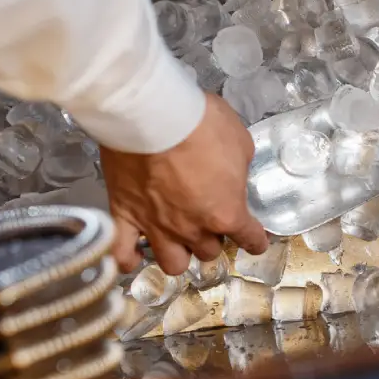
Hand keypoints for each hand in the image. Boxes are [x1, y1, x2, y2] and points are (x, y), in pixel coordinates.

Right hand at [100, 93, 268, 273]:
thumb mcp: (240, 142)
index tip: (255, 239)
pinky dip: (128, 258)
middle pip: (209, 251)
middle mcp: (192, 229)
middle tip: (209, 218)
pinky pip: (123, 253)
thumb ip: (238, 168)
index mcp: (225, 212)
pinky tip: (133, 255)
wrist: (152, 114)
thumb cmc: (201, 124)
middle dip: (213, 237)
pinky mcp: (125, 216)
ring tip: (179, 238)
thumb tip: (232, 173)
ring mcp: (156, 227)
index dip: (255, 240)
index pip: (249, 239)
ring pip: (173, 264)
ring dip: (181, 253)